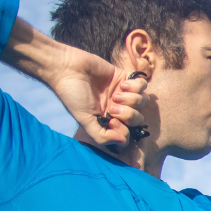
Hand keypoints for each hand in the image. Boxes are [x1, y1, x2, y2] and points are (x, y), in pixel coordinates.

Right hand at [1, 17, 150, 159]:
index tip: (112, 122)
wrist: (68, 68)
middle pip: (138, 119)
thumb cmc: (73, 95)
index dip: (124, 130)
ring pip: (143, 102)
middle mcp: (117, 109)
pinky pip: (142, 85)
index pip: (127, 133)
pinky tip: (122, 84)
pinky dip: (135, 86)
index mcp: (107, 121)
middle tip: (112, 107)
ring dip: (132, 99)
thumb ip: (102, 136)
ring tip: (116, 94)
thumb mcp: (84, 119)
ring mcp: (123, 93)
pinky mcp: (125, 78)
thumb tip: (122, 142)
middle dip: (128, 114)